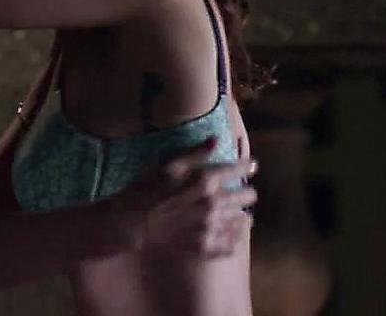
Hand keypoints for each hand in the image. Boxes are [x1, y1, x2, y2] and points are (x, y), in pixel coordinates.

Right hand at [113, 138, 256, 258]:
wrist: (132, 222)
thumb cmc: (147, 188)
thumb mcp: (169, 164)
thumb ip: (195, 152)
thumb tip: (217, 138)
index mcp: (206, 181)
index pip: (238, 170)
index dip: (247, 166)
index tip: (252, 165)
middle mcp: (213, 204)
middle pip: (246, 197)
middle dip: (247, 192)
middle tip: (245, 192)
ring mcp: (211, 227)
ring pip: (242, 220)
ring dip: (243, 215)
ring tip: (242, 215)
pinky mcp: (204, 246)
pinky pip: (231, 245)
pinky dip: (235, 239)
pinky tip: (233, 236)